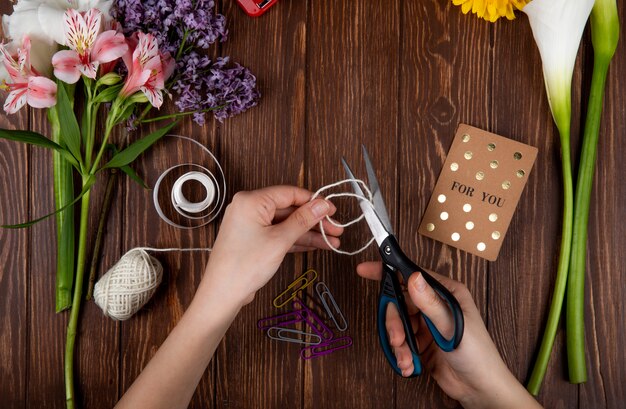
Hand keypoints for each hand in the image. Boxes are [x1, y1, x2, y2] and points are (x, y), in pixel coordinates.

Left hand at [201, 186, 342, 305]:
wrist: (223, 294)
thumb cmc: (244, 266)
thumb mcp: (280, 240)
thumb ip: (303, 220)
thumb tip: (322, 205)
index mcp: (251, 201)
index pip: (290, 193)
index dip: (314, 201)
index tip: (332, 210)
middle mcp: (249, 209)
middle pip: (290, 209)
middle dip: (314, 221)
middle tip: (336, 229)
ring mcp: (251, 225)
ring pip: (286, 224)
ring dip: (309, 233)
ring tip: (332, 242)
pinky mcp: (254, 240)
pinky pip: (279, 234)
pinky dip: (296, 240)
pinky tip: (316, 245)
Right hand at [357, 262, 541, 408]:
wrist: (480, 389)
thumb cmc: (478, 354)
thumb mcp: (452, 326)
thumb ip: (430, 303)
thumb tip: (413, 277)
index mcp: (446, 293)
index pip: (412, 275)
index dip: (387, 272)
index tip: (366, 270)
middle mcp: (435, 305)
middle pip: (399, 303)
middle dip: (394, 323)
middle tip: (397, 339)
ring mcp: (426, 324)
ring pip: (397, 324)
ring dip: (398, 343)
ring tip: (406, 358)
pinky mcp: (421, 342)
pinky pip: (400, 342)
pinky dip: (401, 354)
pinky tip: (409, 365)